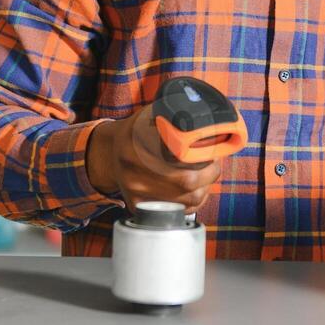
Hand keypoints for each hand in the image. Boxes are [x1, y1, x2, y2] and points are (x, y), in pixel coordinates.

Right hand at [86, 106, 222, 214]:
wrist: (109, 153)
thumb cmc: (134, 132)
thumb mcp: (148, 116)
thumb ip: (171, 115)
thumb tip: (202, 112)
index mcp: (134, 147)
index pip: (179, 160)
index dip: (203, 159)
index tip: (213, 152)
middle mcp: (133, 174)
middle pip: (186, 183)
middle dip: (209, 174)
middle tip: (214, 163)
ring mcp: (136, 194)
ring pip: (186, 201)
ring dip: (205, 188)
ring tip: (207, 175)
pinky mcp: (139, 207)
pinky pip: (176, 211)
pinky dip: (193, 202)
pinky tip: (196, 190)